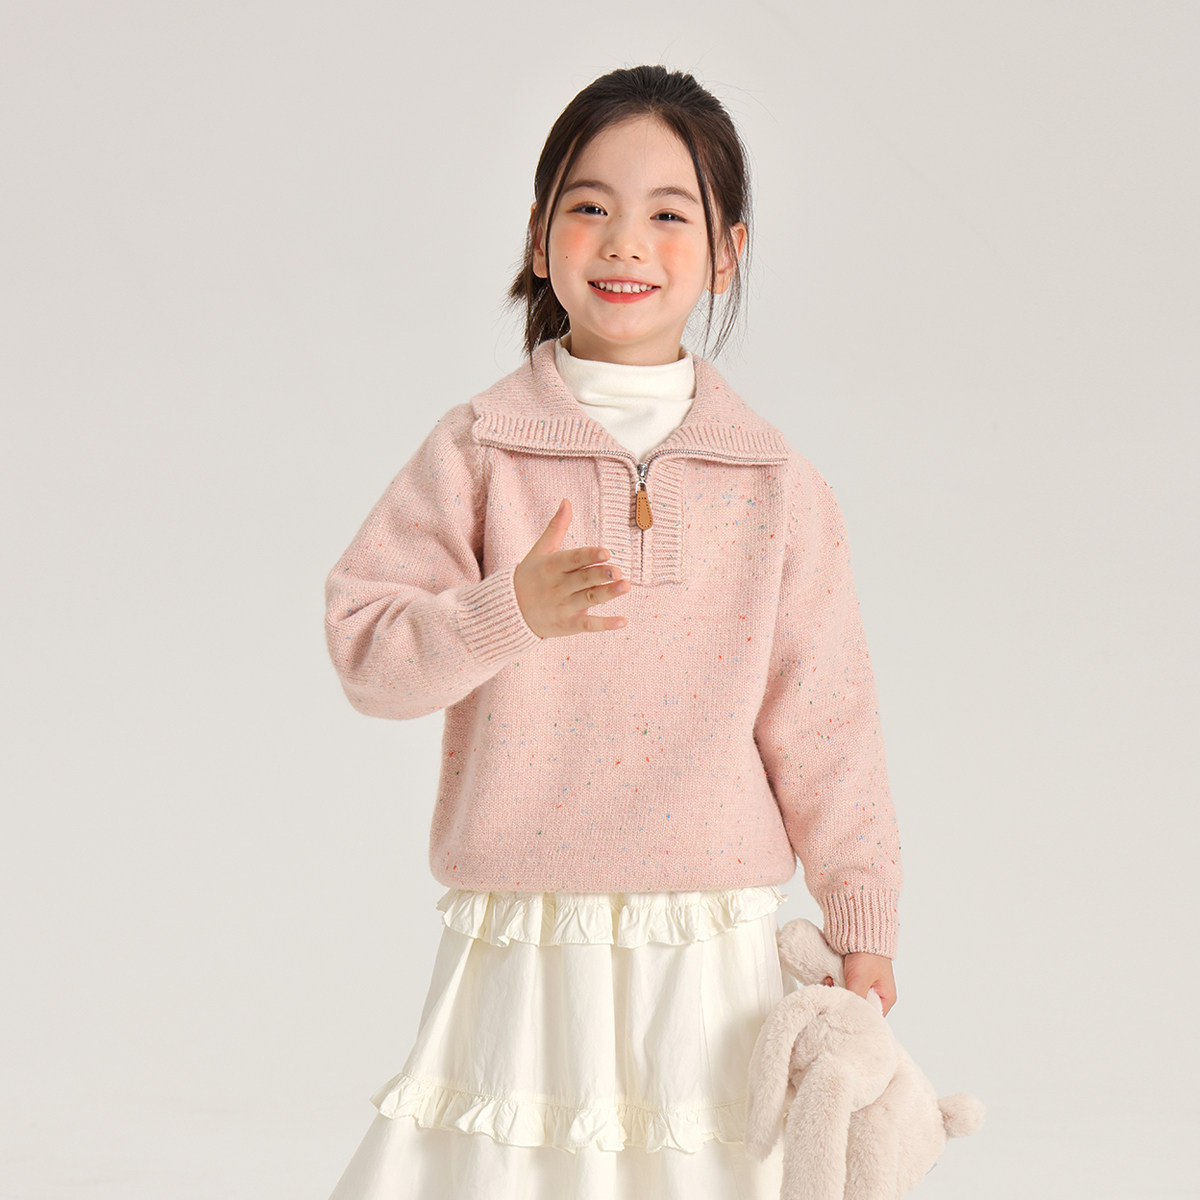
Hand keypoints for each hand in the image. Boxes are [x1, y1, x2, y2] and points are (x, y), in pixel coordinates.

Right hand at [513, 498, 630, 638]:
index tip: (606, 552)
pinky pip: (588, 625)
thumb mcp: (539, 551)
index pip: (572, 559)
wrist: (508, 612)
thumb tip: (566, 501)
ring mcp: (563, 607)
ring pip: (588, 599)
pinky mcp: (568, 625)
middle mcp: (558, 587)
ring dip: (607, 594)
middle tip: (618, 571)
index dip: (589, 556)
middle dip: (600, 575)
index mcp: (551, 566)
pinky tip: (622, 621)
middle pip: (583, 580)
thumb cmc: (529, 577)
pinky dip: (605, 624)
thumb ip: (556, 528)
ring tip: (626, 586)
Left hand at [822, 952, 896, 1017]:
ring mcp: (863, 985)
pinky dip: (834, 984)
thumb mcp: (860, 979)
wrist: (858, 928)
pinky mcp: (852, 977)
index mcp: (885, 998)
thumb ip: (854, 998)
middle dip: (844, 1002)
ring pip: (848, 997)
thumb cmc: (867, 953)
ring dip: (837, 992)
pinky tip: (828, 978)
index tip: (841, 1014)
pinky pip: (842, 986)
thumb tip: (846, 1014)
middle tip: (833, 996)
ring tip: (830, 983)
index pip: (870, 1018)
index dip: (856, 1017)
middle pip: (857, 1008)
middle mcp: (875, 994)